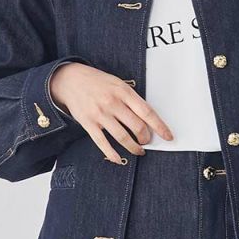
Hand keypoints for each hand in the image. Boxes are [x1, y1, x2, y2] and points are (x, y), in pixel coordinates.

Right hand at [49, 62, 173, 161]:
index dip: (160, 126)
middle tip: (146, 141)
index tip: (168, 136)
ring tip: (138, 150)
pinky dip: (112, 154)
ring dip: (133, 147)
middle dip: (145, 138)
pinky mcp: (88, 123)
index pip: (147, 112)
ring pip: (122, 137)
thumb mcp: (118, 84)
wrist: (71, 79)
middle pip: (137, 126)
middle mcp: (113, 103)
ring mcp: (100, 114)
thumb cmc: (98, 83)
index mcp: (124, 92)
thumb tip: (147, 119)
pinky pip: (102, 143)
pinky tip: (118, 159)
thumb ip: (131, 100)